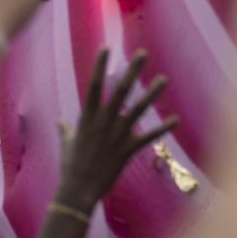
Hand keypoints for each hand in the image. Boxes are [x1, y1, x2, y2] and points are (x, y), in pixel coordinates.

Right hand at [55, 48, 175, 210]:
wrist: (78, 188)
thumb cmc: (69, 165)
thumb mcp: (66, 143)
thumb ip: (66, 130)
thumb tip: (61, 123)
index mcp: (87, 117)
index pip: (94, 85)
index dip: (100, 66)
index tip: (106, 49)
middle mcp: (103, 122)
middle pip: (120, 91)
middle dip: (132, 71)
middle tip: (142, 54)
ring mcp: (117, 135)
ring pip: (138, 109)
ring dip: (151, 94)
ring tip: (163, 79)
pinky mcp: (128, 150)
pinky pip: (148, 136)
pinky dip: (162, 128)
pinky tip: (175, 119)